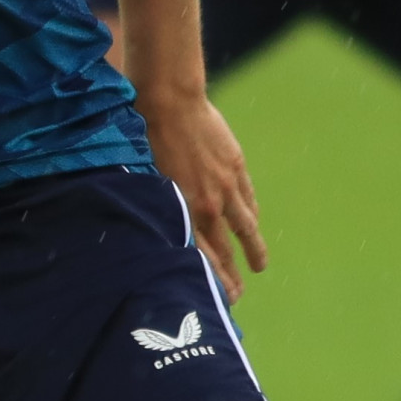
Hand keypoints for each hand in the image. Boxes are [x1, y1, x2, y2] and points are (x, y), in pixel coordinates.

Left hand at [139, 85, 266, 298]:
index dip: (213, 280)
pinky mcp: (236, 167)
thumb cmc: (142, 140)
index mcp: (181, 212)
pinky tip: (252, 223)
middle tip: (237, 296)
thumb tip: (155, 234)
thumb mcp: (142, 183)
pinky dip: (251, 214)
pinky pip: (248, 199)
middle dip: (232, 276)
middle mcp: (208, 205)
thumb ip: (156, 210)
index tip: (218, 298)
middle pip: (226, 250)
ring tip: (258, 266)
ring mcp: (226, 186)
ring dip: (253, 250)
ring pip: (246, 227)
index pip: (203, 258)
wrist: (168, 102)